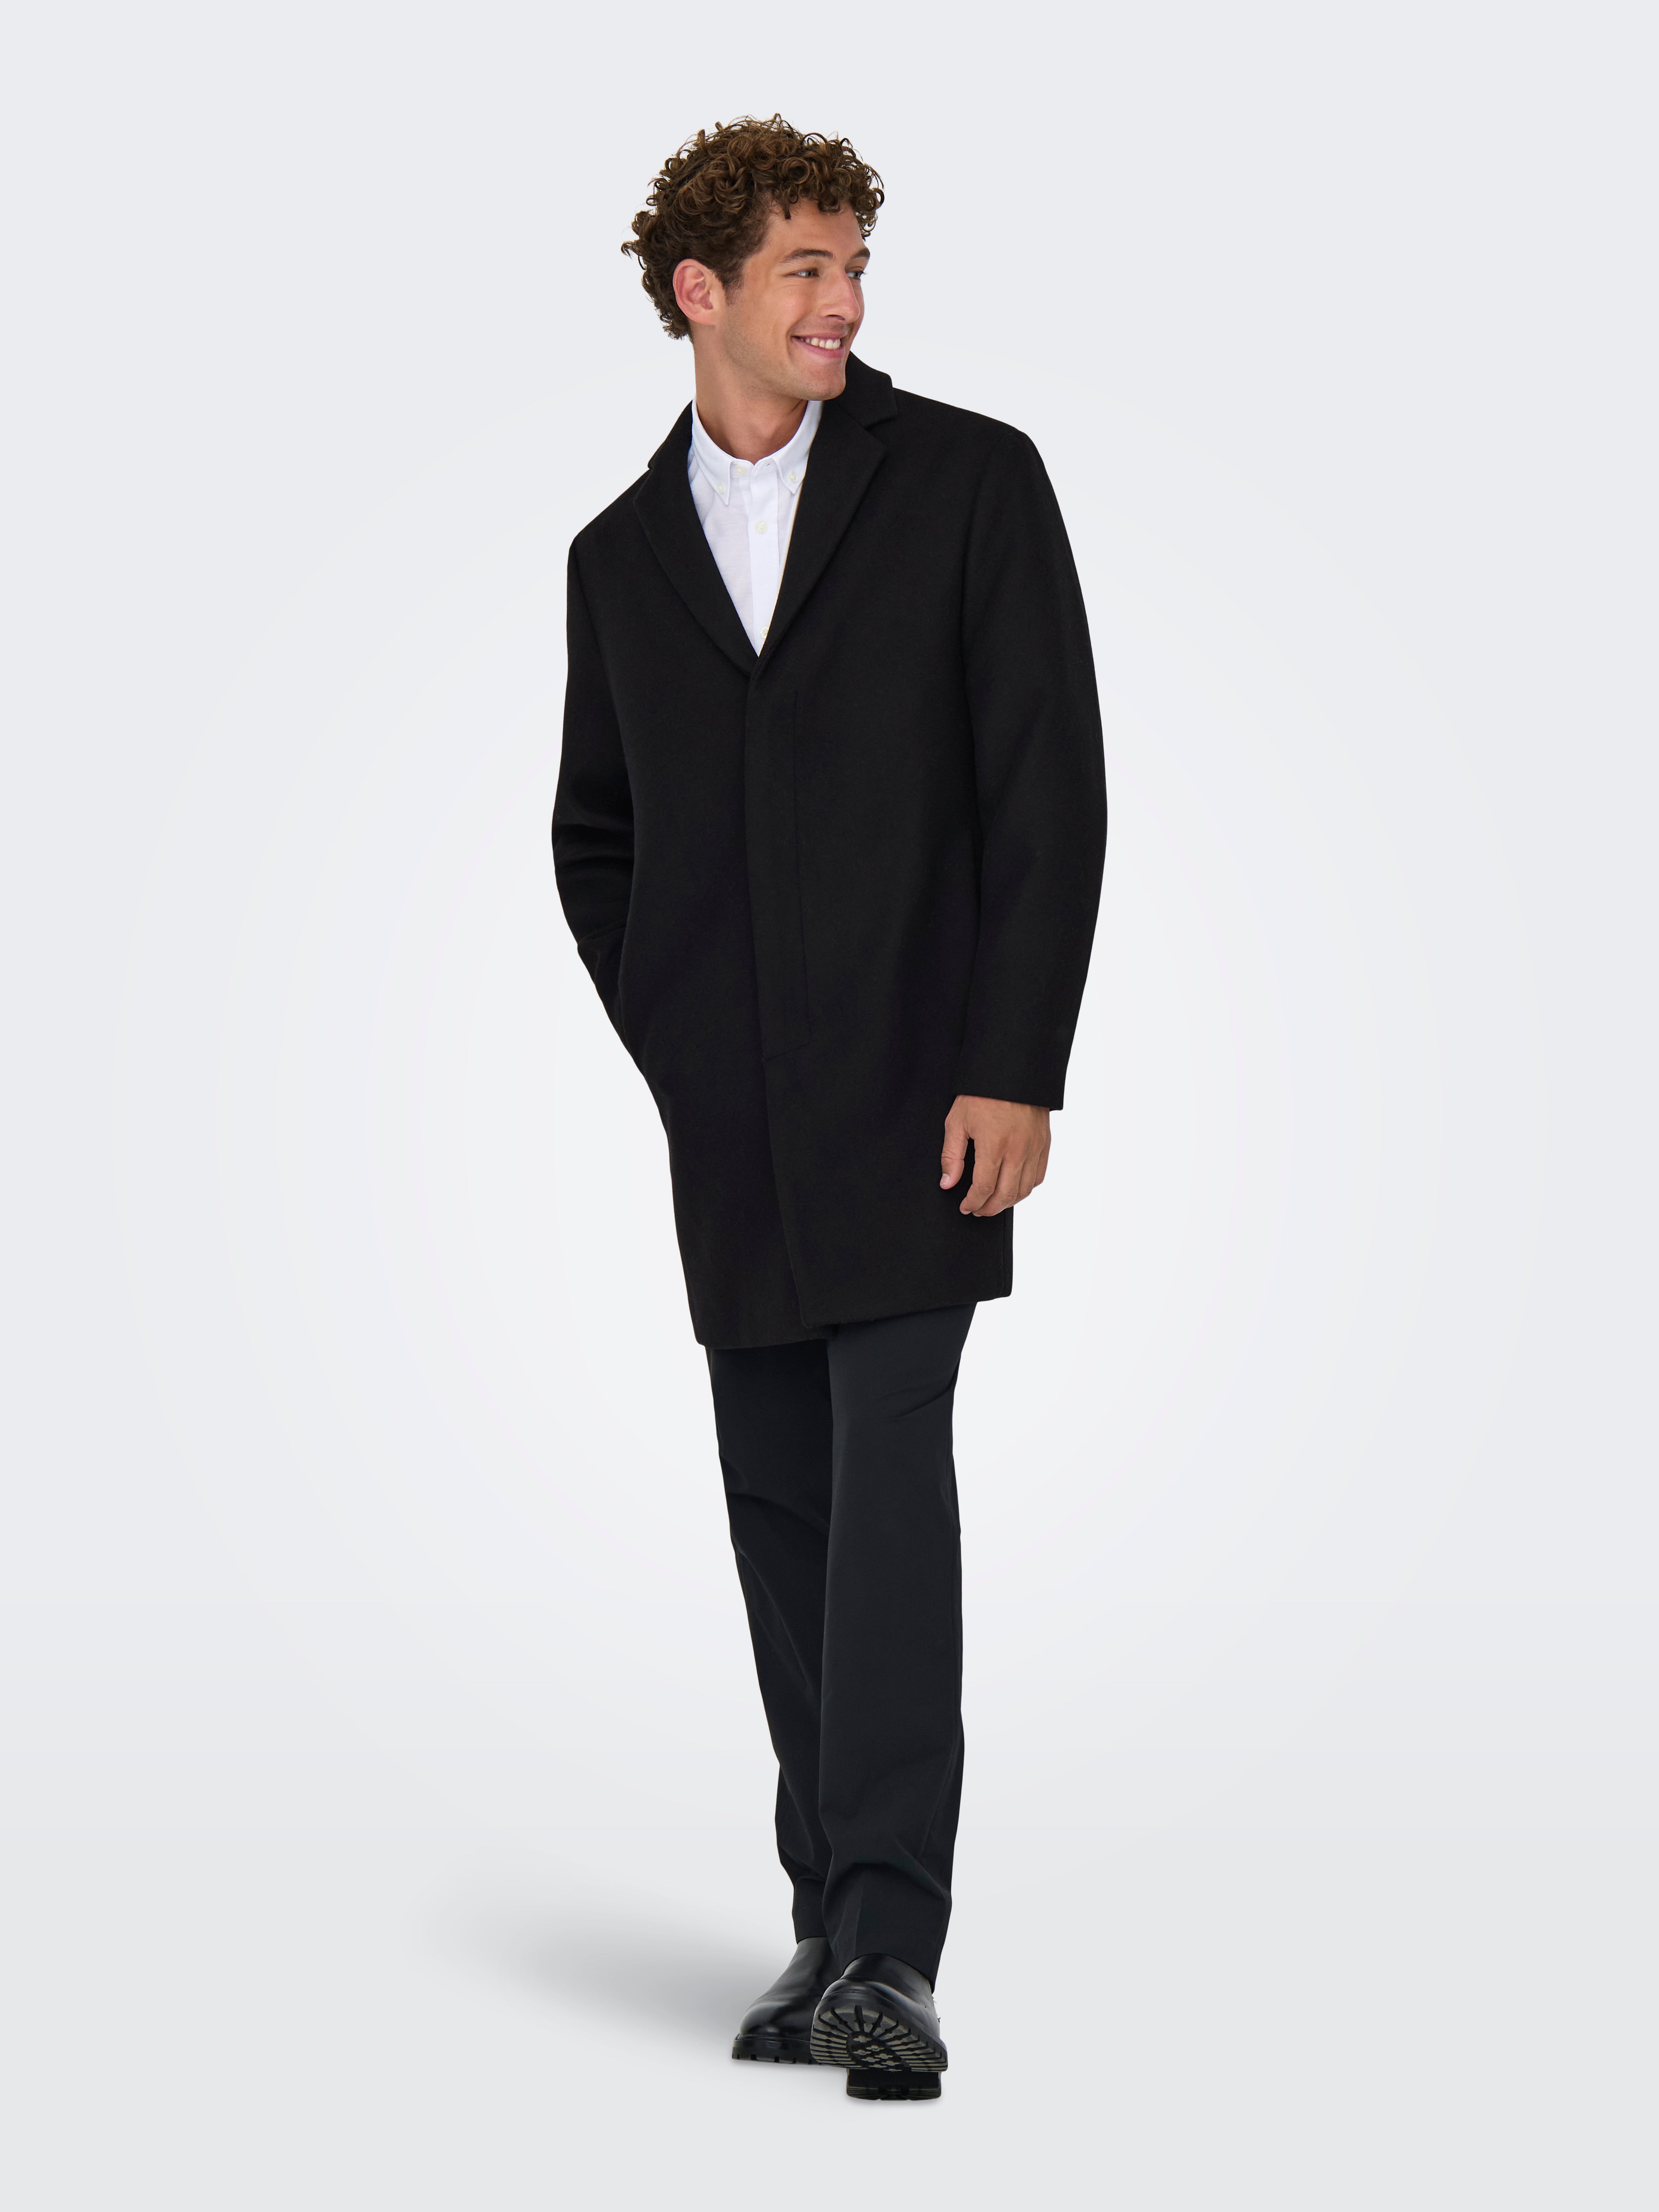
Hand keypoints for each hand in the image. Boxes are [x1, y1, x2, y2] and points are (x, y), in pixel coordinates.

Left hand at [940, 1096, 1050, 1216]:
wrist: (1011, 1071)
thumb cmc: (981, 1094)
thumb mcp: (957, 1121)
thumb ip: (952, 1156)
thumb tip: (948, 1184)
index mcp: (994, 1145)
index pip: (984, 1188)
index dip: (973, 1203)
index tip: (965, 1207)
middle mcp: (1017, 1150)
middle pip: (1006, 1195)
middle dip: (989, 1209)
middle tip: (978, 1210)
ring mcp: (1034, 1147)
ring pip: (1025, 1189)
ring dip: (1008, 1202)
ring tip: (994, 1203)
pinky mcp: (1044, 1143)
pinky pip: (1038, 1175)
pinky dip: (1026, 1188)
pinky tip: (1013, 1188)